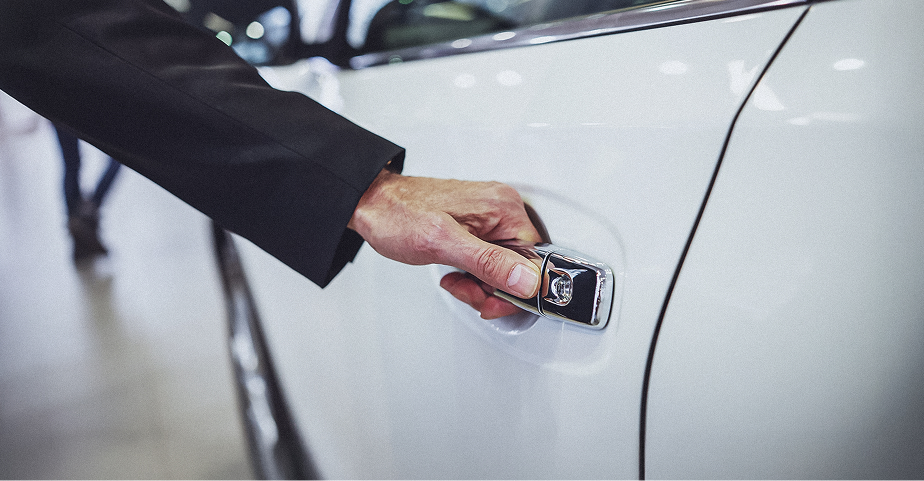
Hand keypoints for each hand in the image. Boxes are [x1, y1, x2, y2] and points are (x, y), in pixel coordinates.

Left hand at [348, 170, 541, 318]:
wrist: (373, 204)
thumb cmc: (399, 215)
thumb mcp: (442, 243)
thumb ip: (487, 262)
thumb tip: (526, 280)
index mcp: (504, 208)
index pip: (535, 260)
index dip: (514, 289)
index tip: (490, 299)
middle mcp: (502, 209)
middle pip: (519, 267)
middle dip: (491, 287)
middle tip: (464, 287)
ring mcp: (491, 217)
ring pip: (504, 267)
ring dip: (479, 283)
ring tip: (454, 278)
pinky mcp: (479, 226)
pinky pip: (490, 259)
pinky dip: (473, 273)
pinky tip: (455, 271)